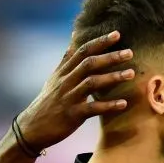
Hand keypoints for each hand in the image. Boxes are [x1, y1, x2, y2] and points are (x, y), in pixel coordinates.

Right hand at [17, 31, 133, 150]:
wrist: (32, 128)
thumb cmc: (48, 102)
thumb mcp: (55, 78)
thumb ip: (67, 58)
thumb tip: (74, 36)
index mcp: (64, 72)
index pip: (82, 51)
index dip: (99, 42)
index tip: (117, 34)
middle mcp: (66, 82)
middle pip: (89, 64)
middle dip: (110, 57)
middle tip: (129, 52)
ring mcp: (69, 98)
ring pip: (92, 83)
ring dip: (112, 77)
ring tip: (131, 74)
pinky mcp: (72, 115)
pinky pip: (92, 108)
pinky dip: (108, 105)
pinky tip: (123, 103)